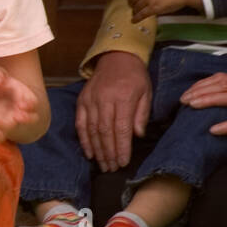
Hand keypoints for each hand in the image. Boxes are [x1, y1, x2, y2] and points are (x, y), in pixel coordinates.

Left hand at [0, 65, 37, 141]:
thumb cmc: (1, 85)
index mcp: (25, 98)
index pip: (33, 103)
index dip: (29, 104)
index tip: (22, 104)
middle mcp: (21, 112)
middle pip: (30, 119)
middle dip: (26, 119)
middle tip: (17, 116)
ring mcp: (11, 122)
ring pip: (13, 129)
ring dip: (4, 126)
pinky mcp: (0, 129)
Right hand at [76, 51, 150, 170]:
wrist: (115, 57)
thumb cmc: (134, 76)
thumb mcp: (146, 92)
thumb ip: (141, 114)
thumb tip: (136, 135)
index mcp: (124, 97)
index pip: (122, 128)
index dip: (122, 147)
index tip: (124, 162)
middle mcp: (104, 100)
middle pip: (105, 132)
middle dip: (109, 153)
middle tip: (113, 169)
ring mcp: (90, 101)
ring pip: (92, 130)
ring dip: (97, 150)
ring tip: (103, 165)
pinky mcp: (81, 102)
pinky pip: (81, 124)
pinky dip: (84, 140)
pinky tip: (89, 152)